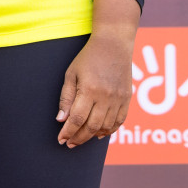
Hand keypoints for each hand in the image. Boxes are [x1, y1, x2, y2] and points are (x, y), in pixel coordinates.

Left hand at [56, 0, 139, 147]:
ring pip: (106, 127)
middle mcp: (106, 97)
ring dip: (92, 136)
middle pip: (91, 127)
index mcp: (89, 90)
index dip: (68, 132)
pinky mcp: (127, 99)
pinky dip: (110, 130)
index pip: (77, 119)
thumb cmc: (88, 57)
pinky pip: (120, 121)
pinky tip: (100, 133)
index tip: (61, 139)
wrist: (114, 44)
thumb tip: (61, 119)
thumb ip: (66, 97)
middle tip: (69, 143)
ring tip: (81, 138)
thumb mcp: (71, 74)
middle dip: (78, 138)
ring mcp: (118, 99)